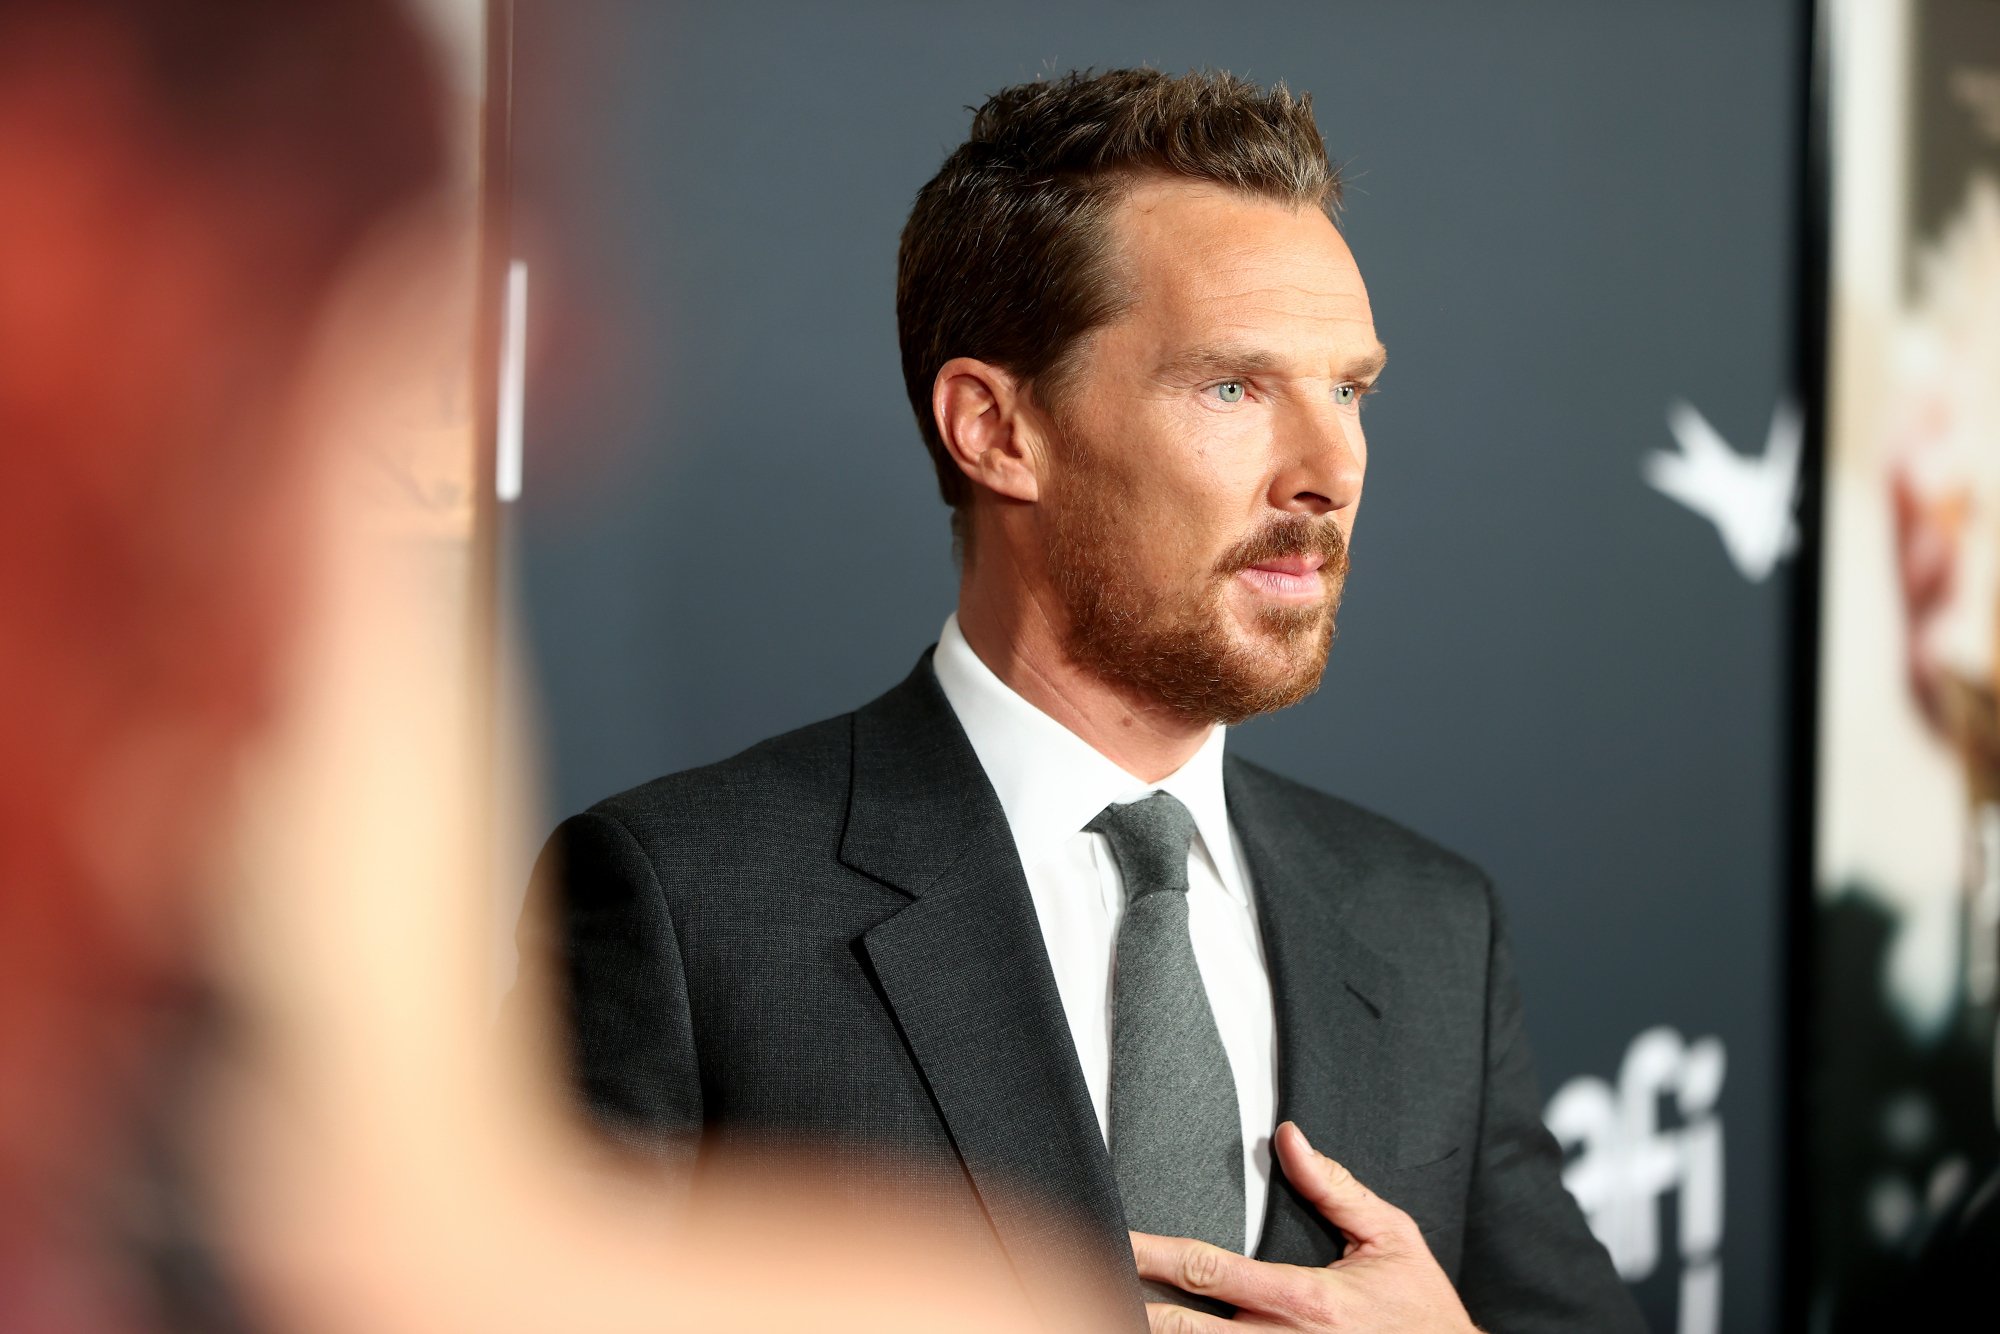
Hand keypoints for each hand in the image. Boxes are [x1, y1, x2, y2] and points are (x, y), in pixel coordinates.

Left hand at [1129, 1121, 1477, 1332]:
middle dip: (1135, 1304)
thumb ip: (1336, 1188)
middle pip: (1184, 1328)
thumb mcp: (1391, 1238)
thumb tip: (1289, 1140)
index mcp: (1305, 1299)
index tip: (1115, 1237)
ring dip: (1156, 1333)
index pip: (1207, 1269)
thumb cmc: (1423, 1310)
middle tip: (1093, 1281)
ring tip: (1109, 1310)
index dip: (1152, 1251)